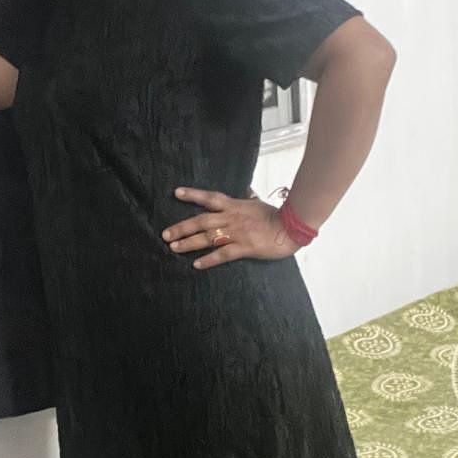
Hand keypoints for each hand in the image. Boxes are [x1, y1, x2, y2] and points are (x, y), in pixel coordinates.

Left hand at [162, 186, 299, 269]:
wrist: (293, 226)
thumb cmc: (277, 216)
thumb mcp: (259, 204)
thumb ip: (249, 201)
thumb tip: (248, 194)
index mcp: (235, 206)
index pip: (210, 198)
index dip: (193, 195)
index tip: (177, 193)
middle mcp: (232, 218)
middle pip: (201, 221)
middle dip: (182, 227)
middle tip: (165, 234)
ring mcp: (237, 233)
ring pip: (208, 237)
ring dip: (189, 243)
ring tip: (174, 247)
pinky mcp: (245, 248)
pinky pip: (223, 254)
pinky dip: (208, 259)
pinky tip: (196, 264)